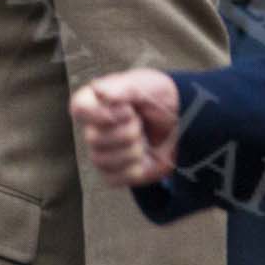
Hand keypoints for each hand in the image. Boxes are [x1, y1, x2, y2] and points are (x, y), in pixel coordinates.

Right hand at [69, 69, 183, 186]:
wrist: (185, 122)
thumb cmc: (164, 98)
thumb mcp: (149, 85)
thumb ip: (124, 88)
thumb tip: (98, 90)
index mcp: (100, 100)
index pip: (78, 107)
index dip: (96, 113)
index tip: (126, 111)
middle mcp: (97, 126)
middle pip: (93, 138)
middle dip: (126, 132)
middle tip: (142, 123)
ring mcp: (105, 150)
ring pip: (100, 159)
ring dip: (130, 150)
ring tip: (144, 140)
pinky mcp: (116, 172)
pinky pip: (111, 179)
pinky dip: (131, 170)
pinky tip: (144, 159)